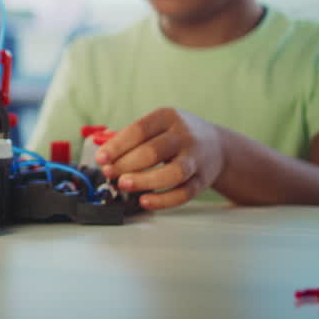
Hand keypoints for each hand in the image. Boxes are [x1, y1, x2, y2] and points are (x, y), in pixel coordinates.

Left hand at [95, 107, 225, 210]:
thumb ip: (130, 138)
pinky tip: (145, 201)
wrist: (218, 147)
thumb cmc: (177, 137)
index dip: (116, 146)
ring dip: (144, 180)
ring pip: (172, 172)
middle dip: (126, 164)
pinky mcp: (203, 180)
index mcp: (168, 117)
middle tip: (109, 173)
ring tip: (123, 184)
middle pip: (153, 151)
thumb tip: (101, 149)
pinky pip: (184, 193)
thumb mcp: (157, 127)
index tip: (100, 159)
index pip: (139, 130)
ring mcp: (196, 158)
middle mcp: (184, 135)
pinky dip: (163, 200)